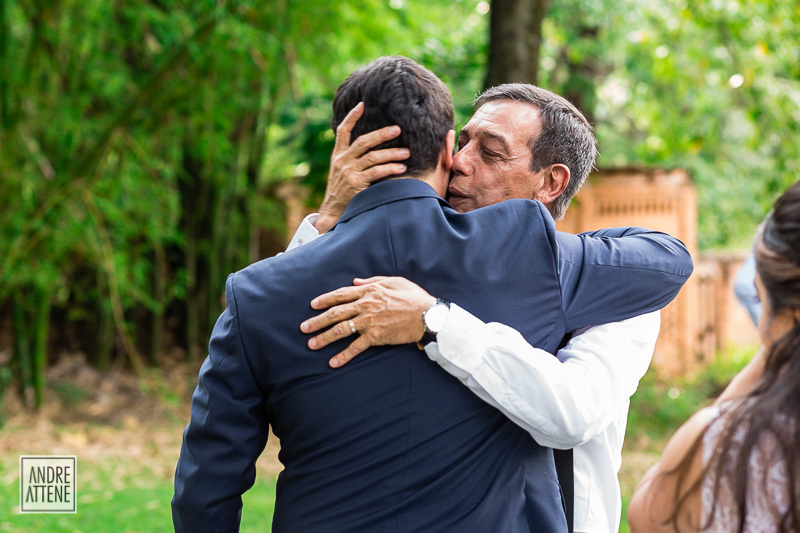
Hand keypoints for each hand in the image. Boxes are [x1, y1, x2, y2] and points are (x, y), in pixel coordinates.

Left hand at [300, 276, 435, 367]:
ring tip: (311, 344)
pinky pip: (355, 347)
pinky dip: (343, 355)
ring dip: (324, 338)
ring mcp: (369, 321)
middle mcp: (365, 305)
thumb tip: (356, 282)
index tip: (313, 305)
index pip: (340, 295)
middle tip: (303, 328)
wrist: (428, 315)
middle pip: (335, 313)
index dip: (324, 300)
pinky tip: (332, 362)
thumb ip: (372, 281)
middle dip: (317, 321)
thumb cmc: (413, 296)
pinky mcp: (376, 336)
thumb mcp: (393, 281)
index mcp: (369, 291)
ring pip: (340, 330)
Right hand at [315, 102, 409, 232]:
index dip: (352, 117)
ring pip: (373, 157)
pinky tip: (401, 167)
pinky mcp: (356, 184)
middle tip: (398, 129)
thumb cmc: (342, 191)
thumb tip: (370, 147)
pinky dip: (390, 168)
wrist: (331, 211)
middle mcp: (342, 161)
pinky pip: (377, 172)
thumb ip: (352, 158)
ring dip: (392, 154)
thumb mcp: (341, 171)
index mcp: (338, 155)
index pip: (343, 131)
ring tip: (407, 152)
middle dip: (382, 134)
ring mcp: (348, 172)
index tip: (362, 104)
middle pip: (363, 141)